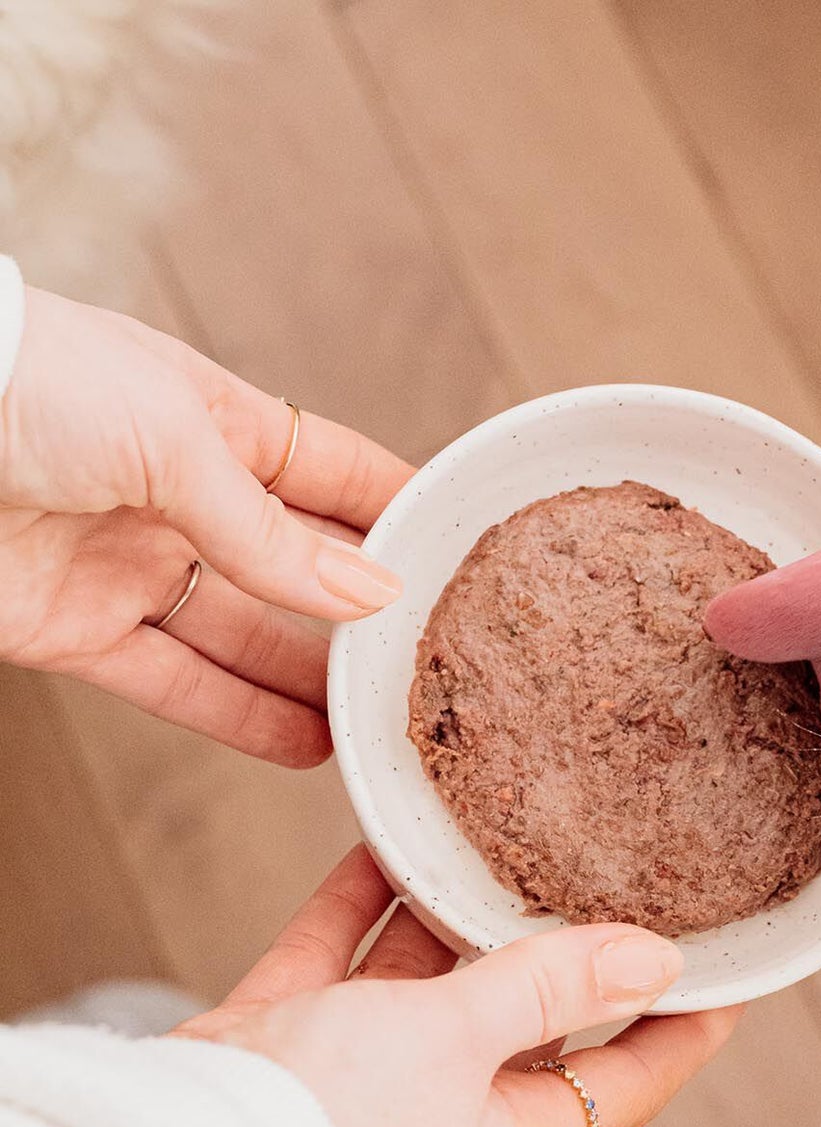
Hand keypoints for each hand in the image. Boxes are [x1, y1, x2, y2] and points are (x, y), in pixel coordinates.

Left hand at [0, 287, 413, 765]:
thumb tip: (370, 594)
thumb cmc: (23, 379)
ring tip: (383, 722)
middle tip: (432, 663)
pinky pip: (181, 683)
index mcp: (217, 424)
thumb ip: (269, 531)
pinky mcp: (82, 632)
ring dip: (315, 682)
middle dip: (366, 615)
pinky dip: (243, 720)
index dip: (402, 511)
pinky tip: (308, 744)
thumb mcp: (171, 436)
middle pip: (301, 571)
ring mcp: (136, 568)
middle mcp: (185, 500)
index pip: (337, 475)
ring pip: (251, 638)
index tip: (467, 556)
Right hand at [175, 847, 741, 1126]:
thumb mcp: (458, 1041)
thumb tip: (659, 962)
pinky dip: (366, 896)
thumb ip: (549, 988)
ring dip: (456, 908)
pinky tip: (390, 836)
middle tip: (609, 867)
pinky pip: (344, 949)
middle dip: (562, 947)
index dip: (684, 1032)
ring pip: (432, 972)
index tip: (733, 978)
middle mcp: (443, 1104)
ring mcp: (368, 1069)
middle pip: (530, 1015)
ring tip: (501, 832)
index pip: (625, 1081)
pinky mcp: (296, 1034)